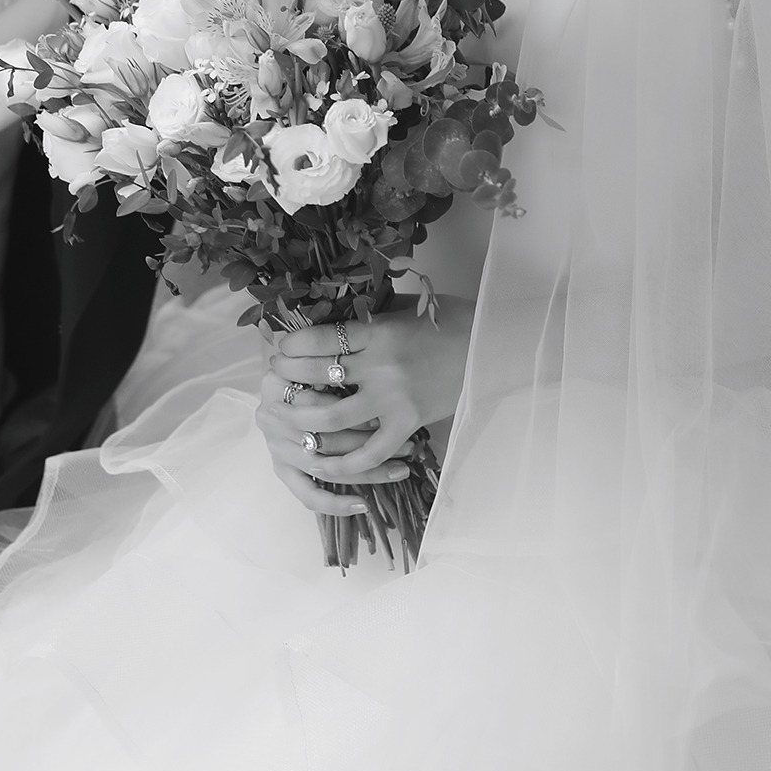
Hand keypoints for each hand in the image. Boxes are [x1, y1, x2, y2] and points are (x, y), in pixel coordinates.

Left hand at [254, 295, 474, 515]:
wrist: (493, 348)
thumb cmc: (451, 321)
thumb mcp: (406, 307)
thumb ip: (369, 314)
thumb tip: (326, 314)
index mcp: (379, 331)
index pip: (320, 339)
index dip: (292, 346)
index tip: (281, 348)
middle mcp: (382, 367)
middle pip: (317, 376)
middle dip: (288, 376)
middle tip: (277, 376)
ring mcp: (394, 400)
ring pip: (332, 418)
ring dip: (300, 417)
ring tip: (285, 413)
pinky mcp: (409, 425)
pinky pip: (369, 452)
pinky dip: (345, 463)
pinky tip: (324, 462)